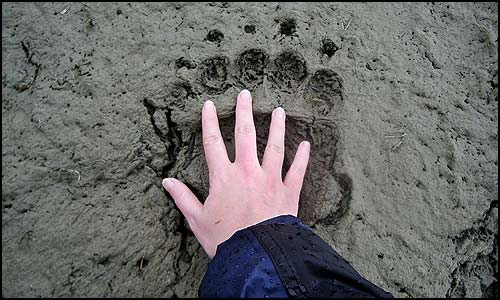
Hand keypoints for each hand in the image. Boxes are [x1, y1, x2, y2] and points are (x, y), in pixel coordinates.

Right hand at [162, 90, 309, 257]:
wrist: (256, 255)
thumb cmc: (225, 239)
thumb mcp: (197, 220)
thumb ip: (182, 198)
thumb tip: (166, 181)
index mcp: (223, 176)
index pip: (213, 142)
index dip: (209, 122)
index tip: (209, 105)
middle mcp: (247, 171)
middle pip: (245, 135)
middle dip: (244, 112)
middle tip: (245, 94)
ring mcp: (270, 179)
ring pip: (274, 146)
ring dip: (277, 127)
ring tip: (279, 111)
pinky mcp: (288, 192)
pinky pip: (298, 170)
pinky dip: (303, 158)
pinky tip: (306, 144)